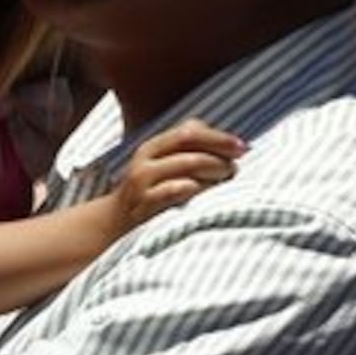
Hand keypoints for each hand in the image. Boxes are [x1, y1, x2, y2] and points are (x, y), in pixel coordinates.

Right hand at [110, 118, 245, 226]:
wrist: (113, 224)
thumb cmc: (149, 195)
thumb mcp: (161, 168)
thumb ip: (188, 151)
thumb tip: (228, 142)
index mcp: (153, 147)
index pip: (189, 130)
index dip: (218, 136)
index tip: (242, 147)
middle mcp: (146, 159)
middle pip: (188, 140)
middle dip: (219, 149)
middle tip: (236, 165)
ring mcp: (143, 180)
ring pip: (187, 163)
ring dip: (214, 170)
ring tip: (226, 180)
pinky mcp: (143, 203)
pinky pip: (175, 190)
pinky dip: (195, 188)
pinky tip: (206, 194)